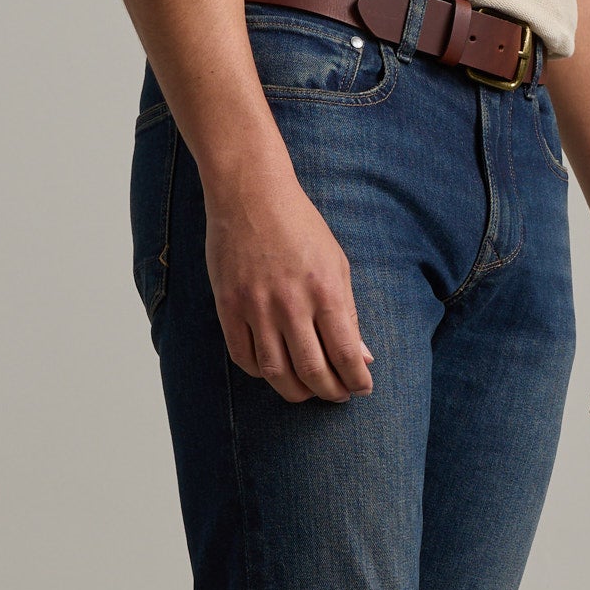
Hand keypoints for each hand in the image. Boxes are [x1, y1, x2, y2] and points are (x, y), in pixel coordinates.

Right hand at [204, 169, 374, 404]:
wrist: (250, 194)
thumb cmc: (300, 226)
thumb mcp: (336, 263)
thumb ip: (348, 312)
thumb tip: (362, 356)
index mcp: (325, 290)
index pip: (346, 354)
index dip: (357, 380)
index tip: (362, 388)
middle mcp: (291, 303)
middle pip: (312, 371)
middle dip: (329, 392)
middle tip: (337, 395)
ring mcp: (256, 306)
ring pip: (276, 372)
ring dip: (296, 391)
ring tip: (307, 391)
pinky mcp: (227, 306)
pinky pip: (243, 356)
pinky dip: (261, 372)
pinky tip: (274, 369)